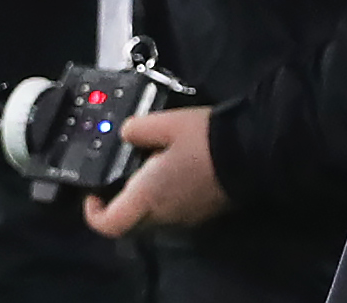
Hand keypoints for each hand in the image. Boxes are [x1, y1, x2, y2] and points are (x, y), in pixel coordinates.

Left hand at [80, 106, 229, 237]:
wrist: (253, 152)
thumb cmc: (205, 140)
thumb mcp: (167, 123)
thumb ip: (139, 129)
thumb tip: (127, 132)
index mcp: (148, 196)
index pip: (109, 224)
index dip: (93, 213)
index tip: (93, 193)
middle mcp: (164, 214)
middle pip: (130, 223)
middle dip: (119, 204)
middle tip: (122, 177)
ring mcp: (185, 217)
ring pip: (152, 219)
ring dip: (144, 201)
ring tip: (151, 170)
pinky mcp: (203, 213)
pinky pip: (173, 212)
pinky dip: (165, 199)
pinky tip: (176, 172)